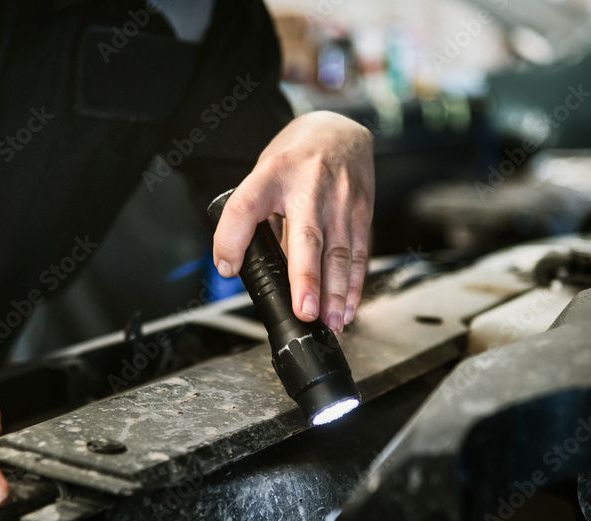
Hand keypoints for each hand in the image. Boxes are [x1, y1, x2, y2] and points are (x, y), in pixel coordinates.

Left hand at [212, 111, 374, 332]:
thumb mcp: (262, 175)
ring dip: (335, 292)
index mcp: (272, 175)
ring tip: (330, 322)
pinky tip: (348, 308)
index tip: (229, 267)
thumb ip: (251, 217)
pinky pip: (359, 254)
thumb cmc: (295, 159)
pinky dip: (354, 285)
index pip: (246, 204)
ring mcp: (341, 199)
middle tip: (305, 311)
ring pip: (339, 252)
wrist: (340, 129)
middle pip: (306, 236)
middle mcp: (310, 186)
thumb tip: (238, 267)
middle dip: (306, 277)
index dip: (233, 236)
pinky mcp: (362, 211)